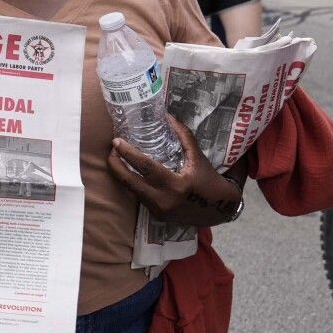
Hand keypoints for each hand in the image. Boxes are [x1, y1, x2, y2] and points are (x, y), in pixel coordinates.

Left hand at [107, 116, 241, 226]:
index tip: (116, 141)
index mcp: (177, 185)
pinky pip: (140, 197)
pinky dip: (133, 184)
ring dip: (121, 175)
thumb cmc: (210, 180)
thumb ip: (184, 136)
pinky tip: (129, 172)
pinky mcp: (158, 216)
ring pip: (132, 191)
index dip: (128, 153)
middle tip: (110, 150)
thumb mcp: (199, 157)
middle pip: (130, 182)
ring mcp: (159, 211)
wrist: (222, 210)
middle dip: (115, 166)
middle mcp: (165, 200)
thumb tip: (168, 116)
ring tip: (116, 159)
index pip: (145, 167)